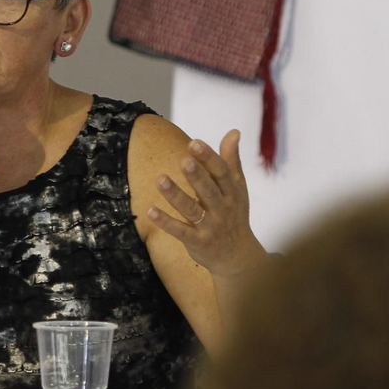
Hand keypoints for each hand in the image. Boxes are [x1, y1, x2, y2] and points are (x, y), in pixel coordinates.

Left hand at [145, 129, 263, 275]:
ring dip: (175, 195)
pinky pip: (180, 231)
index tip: (194, 143)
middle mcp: (222, 209)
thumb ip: (231, 160)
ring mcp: (209, 226)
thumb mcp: (237, 188)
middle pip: (208, 190)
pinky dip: (165, 222)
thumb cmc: (234, 214)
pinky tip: (150, 210)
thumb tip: (233, 131)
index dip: (209, 158)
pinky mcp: (197, 242)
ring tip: (160, 179)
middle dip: (196, 175)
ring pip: (191, 209)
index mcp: (232, 193)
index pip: (221, 173)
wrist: (237, 257)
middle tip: (183, 160)